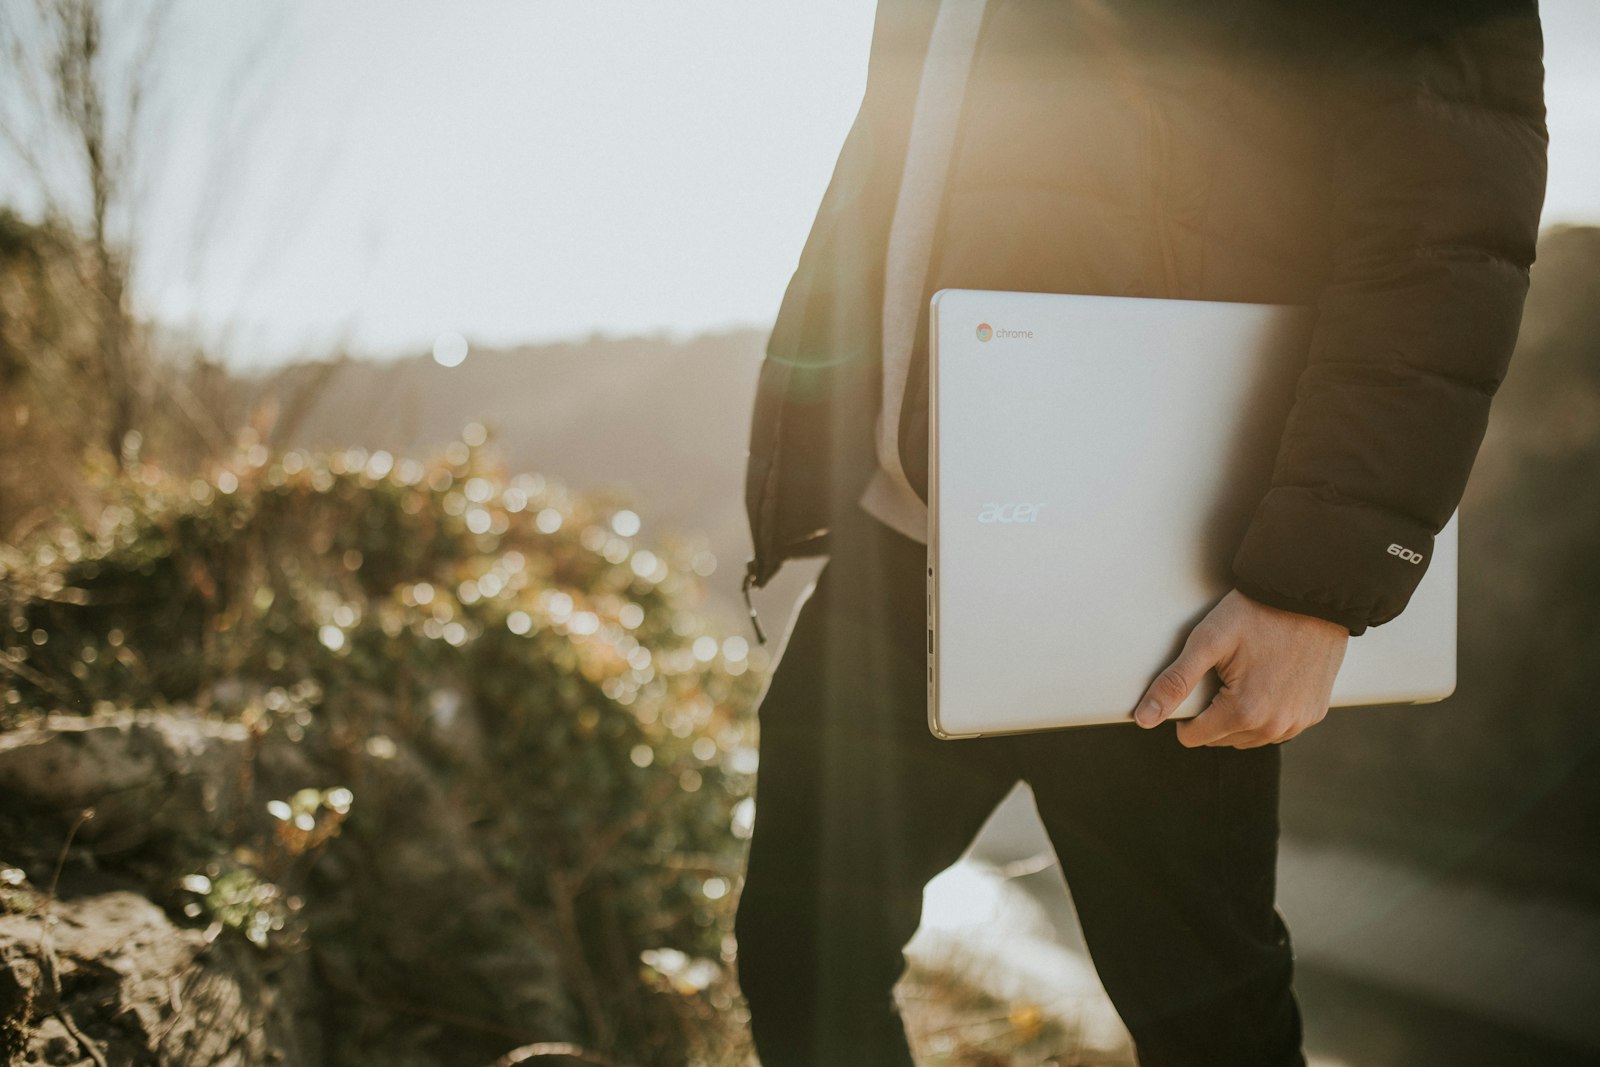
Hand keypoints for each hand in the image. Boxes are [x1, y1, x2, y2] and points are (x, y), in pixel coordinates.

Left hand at [1132, 589, 1348, 748]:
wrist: (1309, 596)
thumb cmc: (1258, 613)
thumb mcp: (1208, 642)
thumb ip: (1175, 683)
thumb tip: (1144, 718)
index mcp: (1244, 713)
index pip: (1193, 737)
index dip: (1185, 712)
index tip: (1194, 683)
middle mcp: (1274, 727)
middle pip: (1220, 739)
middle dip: (1212, 712)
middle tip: (1220, 673)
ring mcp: (1297, 722)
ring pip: (1249, 737)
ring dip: (1238, 716)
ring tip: (1243, 675)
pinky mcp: (1314, 714)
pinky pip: (1278, 727)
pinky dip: (1266, 713)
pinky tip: (1267, 681)